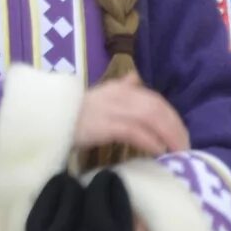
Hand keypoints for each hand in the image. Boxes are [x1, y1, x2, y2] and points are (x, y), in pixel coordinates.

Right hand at [73, 76, 187, 159]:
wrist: (45, 121)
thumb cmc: (72, 114)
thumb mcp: (98, 97)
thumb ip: (119, 88)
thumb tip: (136, 78)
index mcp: (117, 89)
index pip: (154, 99)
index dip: (171, 116)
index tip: (181, 133)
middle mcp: (117, 95)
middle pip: (157, 108)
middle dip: (175, 128)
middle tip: (185, 146)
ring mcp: (110, 109)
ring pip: (150, 118)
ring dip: (168, 135)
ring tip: (177, 152)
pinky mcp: (103, 125)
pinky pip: (134, 131)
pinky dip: (150, 141)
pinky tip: (158, 151)